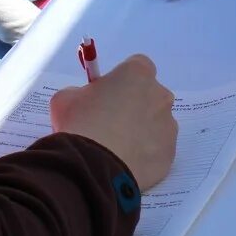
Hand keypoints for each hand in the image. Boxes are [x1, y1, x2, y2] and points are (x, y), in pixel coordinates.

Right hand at [50, 54, 177, 188]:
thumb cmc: (80, 124)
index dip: (121, 82)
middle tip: (110, 125)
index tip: (106, 96)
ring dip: (141, 133)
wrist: (94, 167)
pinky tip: (124, 165)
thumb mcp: (66, 99)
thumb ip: (81, 94)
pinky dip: (145, 157)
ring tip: (116, 150)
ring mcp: (169, 127)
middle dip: (134, 107)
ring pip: (156, 126)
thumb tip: (86, 102)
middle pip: (150, 97)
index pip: (137, 67)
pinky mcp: (170, 155)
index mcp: (138, 74)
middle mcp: (160, 96)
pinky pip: (157, 152)